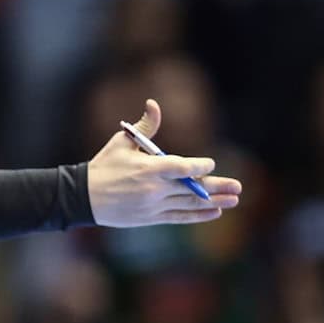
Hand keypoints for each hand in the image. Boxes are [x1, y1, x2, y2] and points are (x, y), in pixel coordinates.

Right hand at [86, 99, 241, 226]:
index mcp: (147, 168)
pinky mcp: (150, 218)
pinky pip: (180, 217)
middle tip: (238, 186)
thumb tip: (154, 104)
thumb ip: (144, 126)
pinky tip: (216, 212)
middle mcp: (153, 189)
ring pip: (189, 204)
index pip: (181, 168)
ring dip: (215, 202)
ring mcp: (153, 206)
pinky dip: (198, 216)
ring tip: (234, 200)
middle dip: (217, 186)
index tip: (210, 164)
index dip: (199, 167)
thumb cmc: (104, 165)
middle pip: (191, 188)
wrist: (84, 197)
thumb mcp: (122, 142)